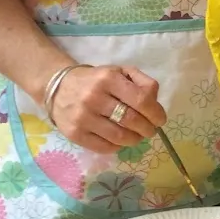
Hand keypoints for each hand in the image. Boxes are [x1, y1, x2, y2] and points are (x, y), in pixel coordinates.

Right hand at [48, 65, 166, 153]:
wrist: (59, 87)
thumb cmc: (96, 80)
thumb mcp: (120, 72)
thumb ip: (142, 82)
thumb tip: (155, 103)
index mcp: (109, 79)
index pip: (141, 99)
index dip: (155, 113)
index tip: (160, 120)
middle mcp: (94, 97)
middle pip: (131, 120)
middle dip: (147, 129)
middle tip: (150, 130)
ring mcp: (83, 117)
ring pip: (119, 136)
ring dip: (135, 140)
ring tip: (137, 136)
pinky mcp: (74, 134)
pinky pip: (103, 147)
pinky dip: (118, 147)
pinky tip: (120, 141)